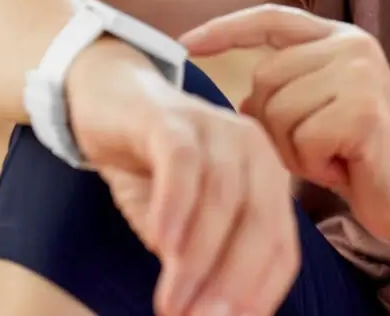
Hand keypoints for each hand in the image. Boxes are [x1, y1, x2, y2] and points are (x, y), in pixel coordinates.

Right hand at [65, 41, 299, 315]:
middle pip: (258, 225)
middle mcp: (253, 150)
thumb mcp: (181, 222)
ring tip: (172, 303)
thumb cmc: (152, 166)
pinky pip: (183, 165)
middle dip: (233, 284)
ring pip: (221, 200)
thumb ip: (199, 260)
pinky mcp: (172, 119)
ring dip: (196, 259)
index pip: (280, 248)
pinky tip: (161, 246)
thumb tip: (206, 314)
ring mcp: (215, 128)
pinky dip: (175, 207)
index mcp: (267, 179)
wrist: (108, 95)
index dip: (260, 294)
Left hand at [179, 6, 389, 247]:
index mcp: (342, 40)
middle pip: (264, 80)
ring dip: (295, 152)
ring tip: (336, 158)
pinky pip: (301, 140)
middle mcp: (353, 47)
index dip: (226, 29)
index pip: (272, 19)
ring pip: (277, 112)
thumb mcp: (321, 118)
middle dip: (276, 128)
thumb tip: (241, 98)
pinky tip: (347, 169)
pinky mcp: (365, 109)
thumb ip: (286, 95)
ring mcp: (361, 74)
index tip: (186, 41)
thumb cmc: (370, 165)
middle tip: (320, 150)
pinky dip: (314, 166)